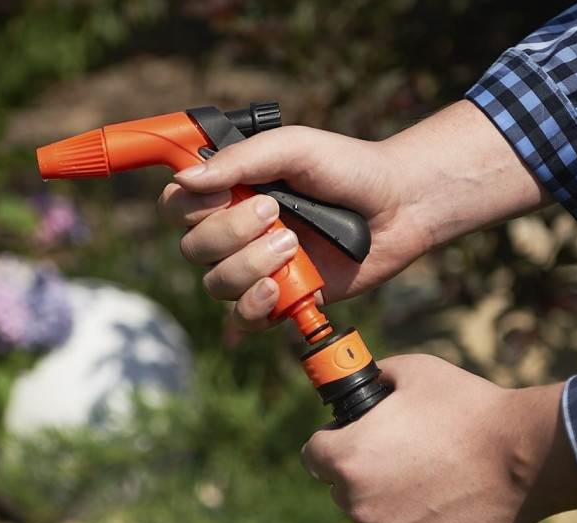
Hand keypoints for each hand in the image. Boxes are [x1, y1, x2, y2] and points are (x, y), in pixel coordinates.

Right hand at [158, 125, 421, 330]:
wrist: (399, 206)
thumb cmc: (347, 168)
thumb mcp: (295, 148)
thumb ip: (241, 160)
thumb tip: (186, 179)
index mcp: (230, 192)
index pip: (176, 207)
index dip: (188, 207)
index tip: (225, 194)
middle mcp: (235, 232)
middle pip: (193, 249)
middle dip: (230, 234)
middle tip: (275, 213)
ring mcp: (256, 268)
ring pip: (216, 284)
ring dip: (250, 266)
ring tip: (293, 245)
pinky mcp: (280, 299)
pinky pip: (243, 318)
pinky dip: (254, 308)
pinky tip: (278, 291)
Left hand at [300, 354, 576, 522]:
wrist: (524, 458)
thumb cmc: (466, 409)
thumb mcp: (410, 372)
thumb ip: (372, 380)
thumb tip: (361, 386)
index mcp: (346, 457)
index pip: (313, 455)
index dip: (333, 443)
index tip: (352, 439)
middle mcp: (357, 502)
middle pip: (341, 487)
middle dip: (360, 472)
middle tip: (400, 455)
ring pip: (371, 515)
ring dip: (386, 500)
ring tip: (428, 477)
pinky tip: (441, 504)